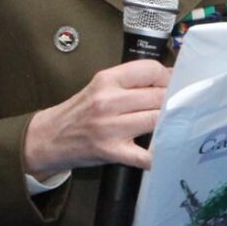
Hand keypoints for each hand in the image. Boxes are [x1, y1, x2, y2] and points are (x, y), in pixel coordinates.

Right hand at [23, 58, 170, 176]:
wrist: (48, 138)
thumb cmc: (80, 111)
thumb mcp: (100, 87)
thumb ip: (130, 82)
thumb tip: (169, 80)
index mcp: (107, 80)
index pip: (150, 70)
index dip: (169, 77)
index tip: (174, 84)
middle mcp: (108, 101)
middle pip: (159, 96)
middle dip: (173, 101)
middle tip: (178, 106)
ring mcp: (110, 128)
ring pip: (157, 120)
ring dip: (169, 124)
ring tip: (172, 124)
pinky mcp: (112, 151)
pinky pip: (145, 155)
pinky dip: (158, 155)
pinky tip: (163, 151)